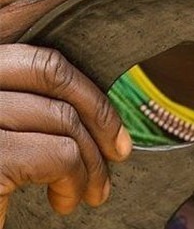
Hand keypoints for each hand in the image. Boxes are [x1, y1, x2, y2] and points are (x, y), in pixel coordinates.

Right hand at [0, 0, 131, 226]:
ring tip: (92, 190)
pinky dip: (75, 180)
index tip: (108, 118)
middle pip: (51, 74)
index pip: (39, 58)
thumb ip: (32, 103)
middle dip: (97, 111)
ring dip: (91, 159)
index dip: (82, 83)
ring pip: (62, 117)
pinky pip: (58, 156)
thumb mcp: (7, 124)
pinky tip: (65, 200)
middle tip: (119, 150)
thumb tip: (95, 103)